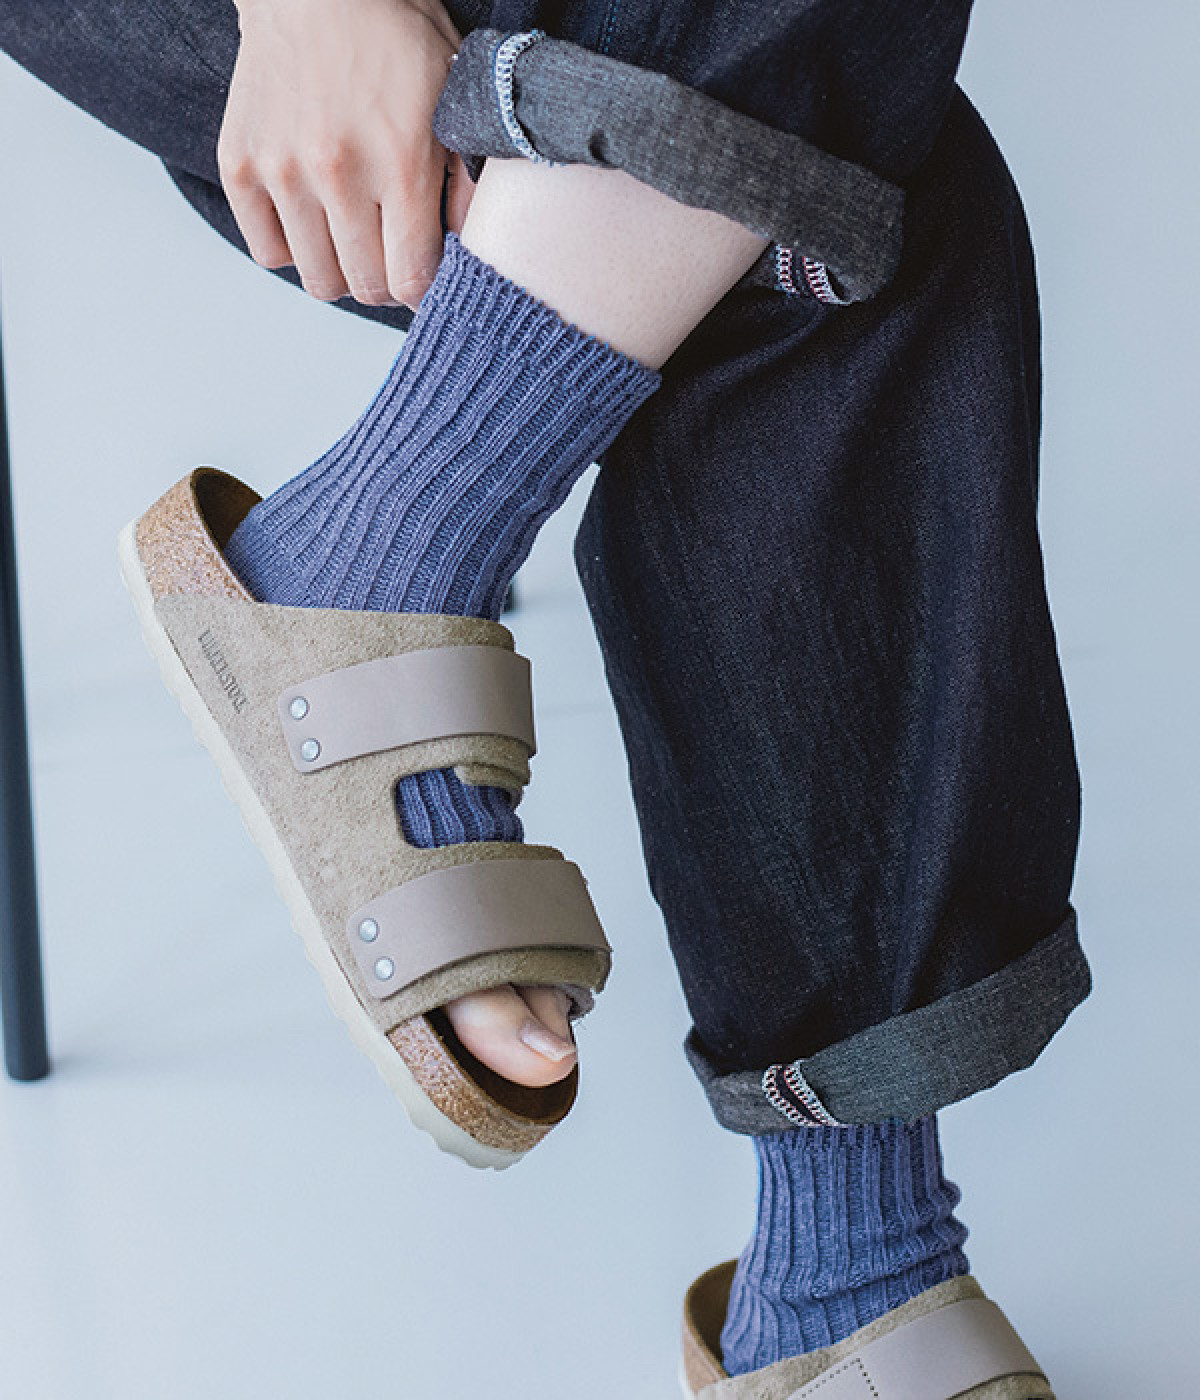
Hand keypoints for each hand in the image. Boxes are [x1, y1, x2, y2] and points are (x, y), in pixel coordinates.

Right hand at [218, 0, 474, 308]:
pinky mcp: (239, 164)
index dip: (424, 287)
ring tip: (353, 235)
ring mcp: (282, 171)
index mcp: (400, 163)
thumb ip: (466, 179)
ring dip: (342, 270)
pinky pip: (269, 252)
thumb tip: (466, 249)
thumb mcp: (453, 98)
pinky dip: (293, 248)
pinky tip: (312, 217)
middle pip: (367, 287)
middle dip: (387, 280)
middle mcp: (337, 174)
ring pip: (319, 280)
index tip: (425, 270)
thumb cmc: (394, 35)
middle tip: (391, 251)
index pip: (411, 280)